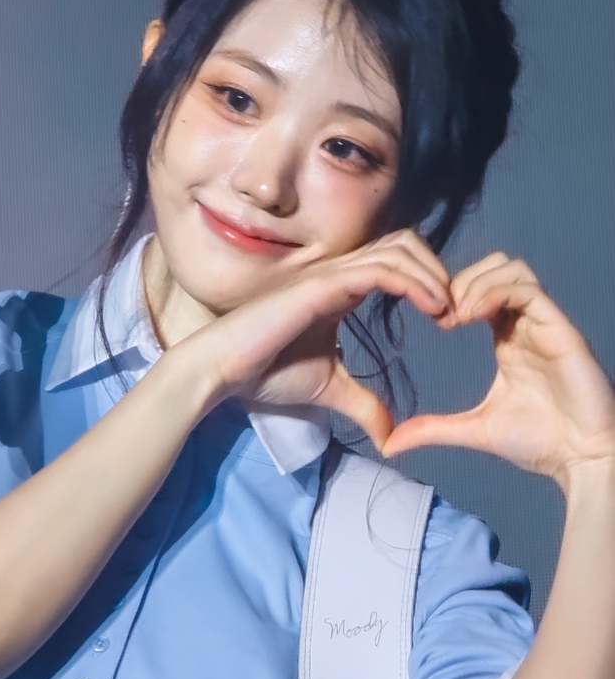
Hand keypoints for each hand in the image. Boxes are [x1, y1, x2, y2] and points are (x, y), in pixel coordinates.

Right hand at [189, 230, 451, 449]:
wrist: (222, 371)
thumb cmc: (264, 373)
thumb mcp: (329, 390)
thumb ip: (363, 405)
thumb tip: (390, 435)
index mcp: (339, 289)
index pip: (395, 263)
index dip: (427, 281)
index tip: (447, 318)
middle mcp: (337, 272)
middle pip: (404, 244)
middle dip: (437, 269)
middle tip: (456, 309)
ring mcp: (329, 273)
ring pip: (398, 249)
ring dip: (433, 275)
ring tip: (450, 308)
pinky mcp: (323, 283)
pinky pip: (382, 269)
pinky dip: (414, 282)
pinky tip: (434, 308)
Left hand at [383, 253, 614, 490]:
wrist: (581, 458)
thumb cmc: (540, 443)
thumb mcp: (474, 429)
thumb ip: (433, 429)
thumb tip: (390, 444)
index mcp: (509, 339)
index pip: (481, 291)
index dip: (452, 295)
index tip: (432, 322)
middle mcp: (527, 324)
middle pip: (495, 267)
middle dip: (461, 280)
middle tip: (440, 312)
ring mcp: (544, 323)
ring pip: (511, 269)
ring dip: (477, 282)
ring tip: (456, 314)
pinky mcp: (559, 329)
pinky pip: (526, 289)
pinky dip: (494, 292)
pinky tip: (471, 316)